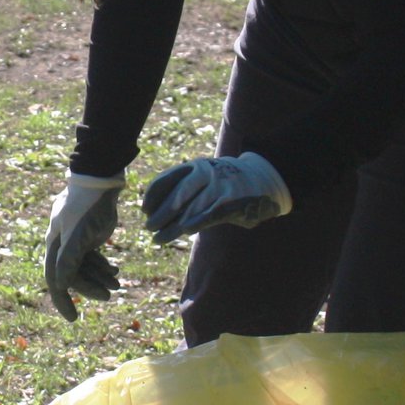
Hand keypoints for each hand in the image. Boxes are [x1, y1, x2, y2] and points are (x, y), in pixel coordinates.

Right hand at [44, 173, 122, 320]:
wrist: (99, 181)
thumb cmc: (86, 207)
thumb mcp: (78, 235)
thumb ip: (69, 260)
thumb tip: (60, 286)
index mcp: (55, 246)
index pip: (56, 280)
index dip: (63, 301)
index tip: (74, 319)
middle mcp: (61, 245)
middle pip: (73, 275)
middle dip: (91, 287)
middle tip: (109, 296)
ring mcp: (75, 240)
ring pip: (85, 267)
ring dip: (100, 278)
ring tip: (118, 284)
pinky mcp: (88, 235)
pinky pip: (93, 257)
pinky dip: (103, 266)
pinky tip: (115, 271)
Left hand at [142, 152, 291, 243]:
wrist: (259, 179)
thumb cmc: (220, 184)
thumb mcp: (201, 179)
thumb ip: (180, 190)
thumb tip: (152, 211)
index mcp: (194, 166)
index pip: (167, 178)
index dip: (153, 195)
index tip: (144, 210)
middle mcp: (206, 173)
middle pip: (178, 194)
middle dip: (161, 213)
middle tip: (149, 227)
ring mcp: (220, 186)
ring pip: (192, 208)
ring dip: (173, 226)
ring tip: (159, 238)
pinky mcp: (233, 200)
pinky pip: (210, 214)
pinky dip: (196, 223)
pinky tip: (184, 231)